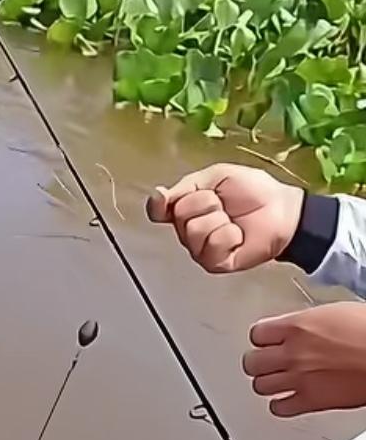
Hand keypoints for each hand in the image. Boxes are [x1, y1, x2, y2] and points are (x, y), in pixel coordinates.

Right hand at [147, 164, 304, 273]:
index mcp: (186, 208)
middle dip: (206, 203)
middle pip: (180, 216)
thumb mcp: (217, 176)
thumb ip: (185, 186)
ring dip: (220, 219)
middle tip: (224, 204)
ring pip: (194, 231)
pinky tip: (238, 235)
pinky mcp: (215, 263)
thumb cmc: (254, 192)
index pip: (158, 209)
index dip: (160, 204)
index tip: (165, 199)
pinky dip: (229, 235)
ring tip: (234, 220)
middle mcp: (188, 231)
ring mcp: (200, 249)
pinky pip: (211, 246)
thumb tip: (157, 196)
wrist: (282, 210)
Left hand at [244, 302, 365, 416]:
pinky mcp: (310, 401)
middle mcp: (292, 353)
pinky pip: (279, 408)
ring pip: (260, 386)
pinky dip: (280, 406)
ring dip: (267, 383)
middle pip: (252, 362)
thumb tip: (303, 328)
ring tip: (276, 381)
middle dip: (259, 362)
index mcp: (298, 326)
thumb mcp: (336, 313)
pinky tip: (288, 400)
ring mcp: (299, 379)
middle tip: (267, 362)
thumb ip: (310, 323)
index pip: (258, 334)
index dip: (262, 338)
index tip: (267, 341)